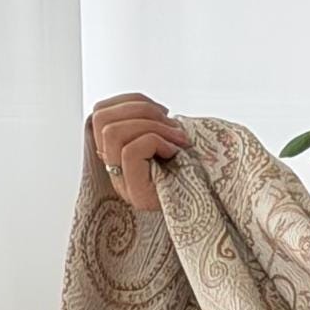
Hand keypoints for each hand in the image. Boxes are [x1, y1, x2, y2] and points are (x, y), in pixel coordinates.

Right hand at [89, 92, 187, 212]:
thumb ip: (149, 123)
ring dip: (151, 126)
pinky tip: (175, 153)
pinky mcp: (135, 193)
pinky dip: (156, 142)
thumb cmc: (193, 171)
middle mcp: (112, 168)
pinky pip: (131, 150)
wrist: (208, 208)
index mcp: (115, 151)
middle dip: (141, 109)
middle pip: (101, 118)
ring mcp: (122, 183)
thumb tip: (150, 106)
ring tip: (177, 138)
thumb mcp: (168, 140)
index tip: (164, 112)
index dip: (131, 101)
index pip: (101, 112)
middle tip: (172, 124)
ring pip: (113, 132)